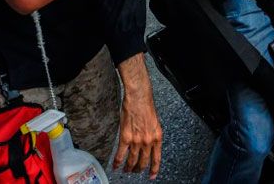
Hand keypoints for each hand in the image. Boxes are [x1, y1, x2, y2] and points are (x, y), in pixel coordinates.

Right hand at [114, 54, 162, 179]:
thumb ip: (152, 135)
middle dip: (139, 169)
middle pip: (143, 161)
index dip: (154, 169)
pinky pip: (121, 154)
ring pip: (132, 160)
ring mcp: (137, 141)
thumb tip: (149, 144)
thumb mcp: (155, 123)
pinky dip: (118, 162)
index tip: (152, 175)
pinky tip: (116, 166)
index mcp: (157, 137)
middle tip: (136, 172)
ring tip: (126, 171)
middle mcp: (148, 141)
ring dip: (129, 167)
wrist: (139, 98)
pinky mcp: (126, 138)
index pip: (157, 158)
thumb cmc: (146, 106)